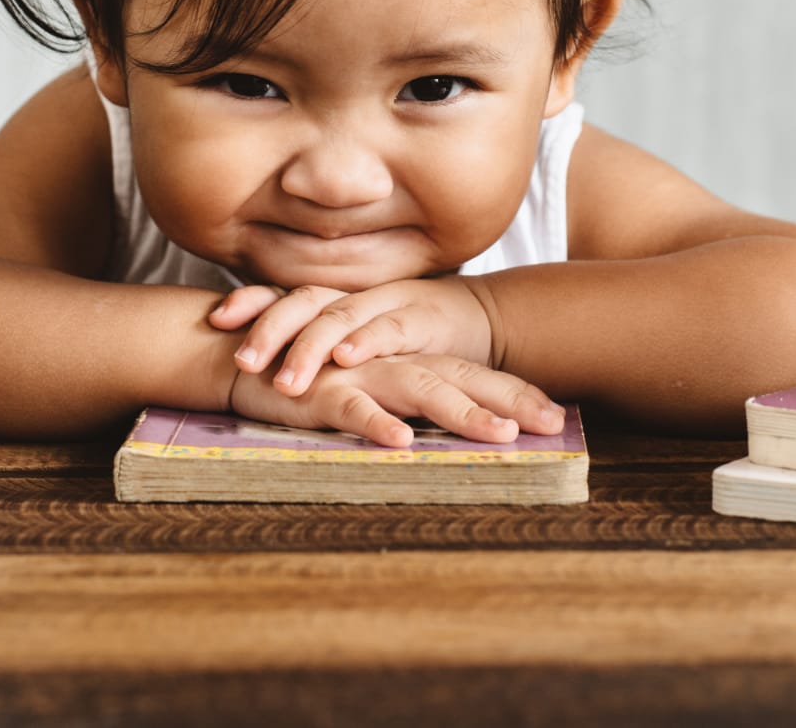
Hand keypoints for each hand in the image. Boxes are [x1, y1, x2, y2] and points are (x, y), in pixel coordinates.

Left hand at [210, 277, 494, 395]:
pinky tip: (346, 358)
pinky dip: (366, 341)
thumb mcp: (362, 336)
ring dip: (310, 347)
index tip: (215, 318)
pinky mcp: (424, 321)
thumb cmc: (414, 335)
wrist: (483, 320)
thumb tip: (260, 359)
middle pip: (304, 301)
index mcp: (338, 299)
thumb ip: (322, 342)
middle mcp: (357, 296)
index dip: (252, 300)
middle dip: (270, 328)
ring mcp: (389, 304)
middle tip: (242, 361)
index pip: (287, 293)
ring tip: (285, 380)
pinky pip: (391, 328)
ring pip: (340, 316)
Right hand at [226, 350, 565, 447]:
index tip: (558, 418)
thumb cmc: (308, 378)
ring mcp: (359, 376)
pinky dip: (378, 424)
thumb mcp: (364, 388)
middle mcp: (391, 364)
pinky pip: (354, 409)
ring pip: (418, 390)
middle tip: (550, 424)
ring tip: (500, 435)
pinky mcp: (322, 393)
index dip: (514, 393)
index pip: (470, 374)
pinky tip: (402, 442)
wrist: (238, 354)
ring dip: (460, 413)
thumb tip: (448, 431)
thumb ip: (403, 401)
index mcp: (405, 362)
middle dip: (507, 401)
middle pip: (459, 378)